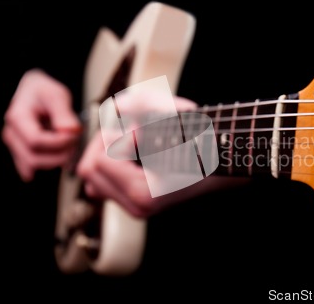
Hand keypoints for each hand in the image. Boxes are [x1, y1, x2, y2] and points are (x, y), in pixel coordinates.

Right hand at [2, 69, 80, 181]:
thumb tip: (71, 131)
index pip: (35, 141)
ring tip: (70, 145)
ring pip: (33, 165)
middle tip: (75, 142)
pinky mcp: (20, 152)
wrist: (35, 92)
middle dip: (59, 155)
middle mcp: (11, 134)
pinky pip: (29, 167)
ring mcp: (14, 145)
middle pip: (33, 158)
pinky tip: (60, 161)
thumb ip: (64, 113)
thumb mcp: (57, 95)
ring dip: (56, 160)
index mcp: (17, 117)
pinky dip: (47, 165)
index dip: (58, 142)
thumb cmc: (45, 91)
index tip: (75, 135)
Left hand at [76, 94, 248, 217]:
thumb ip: (141, 106)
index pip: (98, 160)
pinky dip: (111, 161)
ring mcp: (137, 207)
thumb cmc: (205, 139)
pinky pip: (104, 180)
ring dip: (108, 151)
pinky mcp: (136, 201)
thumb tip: (117, 109)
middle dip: (106, 143)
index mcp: (143, 194)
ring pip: (93, 176)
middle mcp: (137, 207)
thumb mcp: (176, 116)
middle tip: (133, 130)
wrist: (224, 160)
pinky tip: (134, 151)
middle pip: (89, 170)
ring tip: (135, 139)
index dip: (117, 136)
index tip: (143, 129)